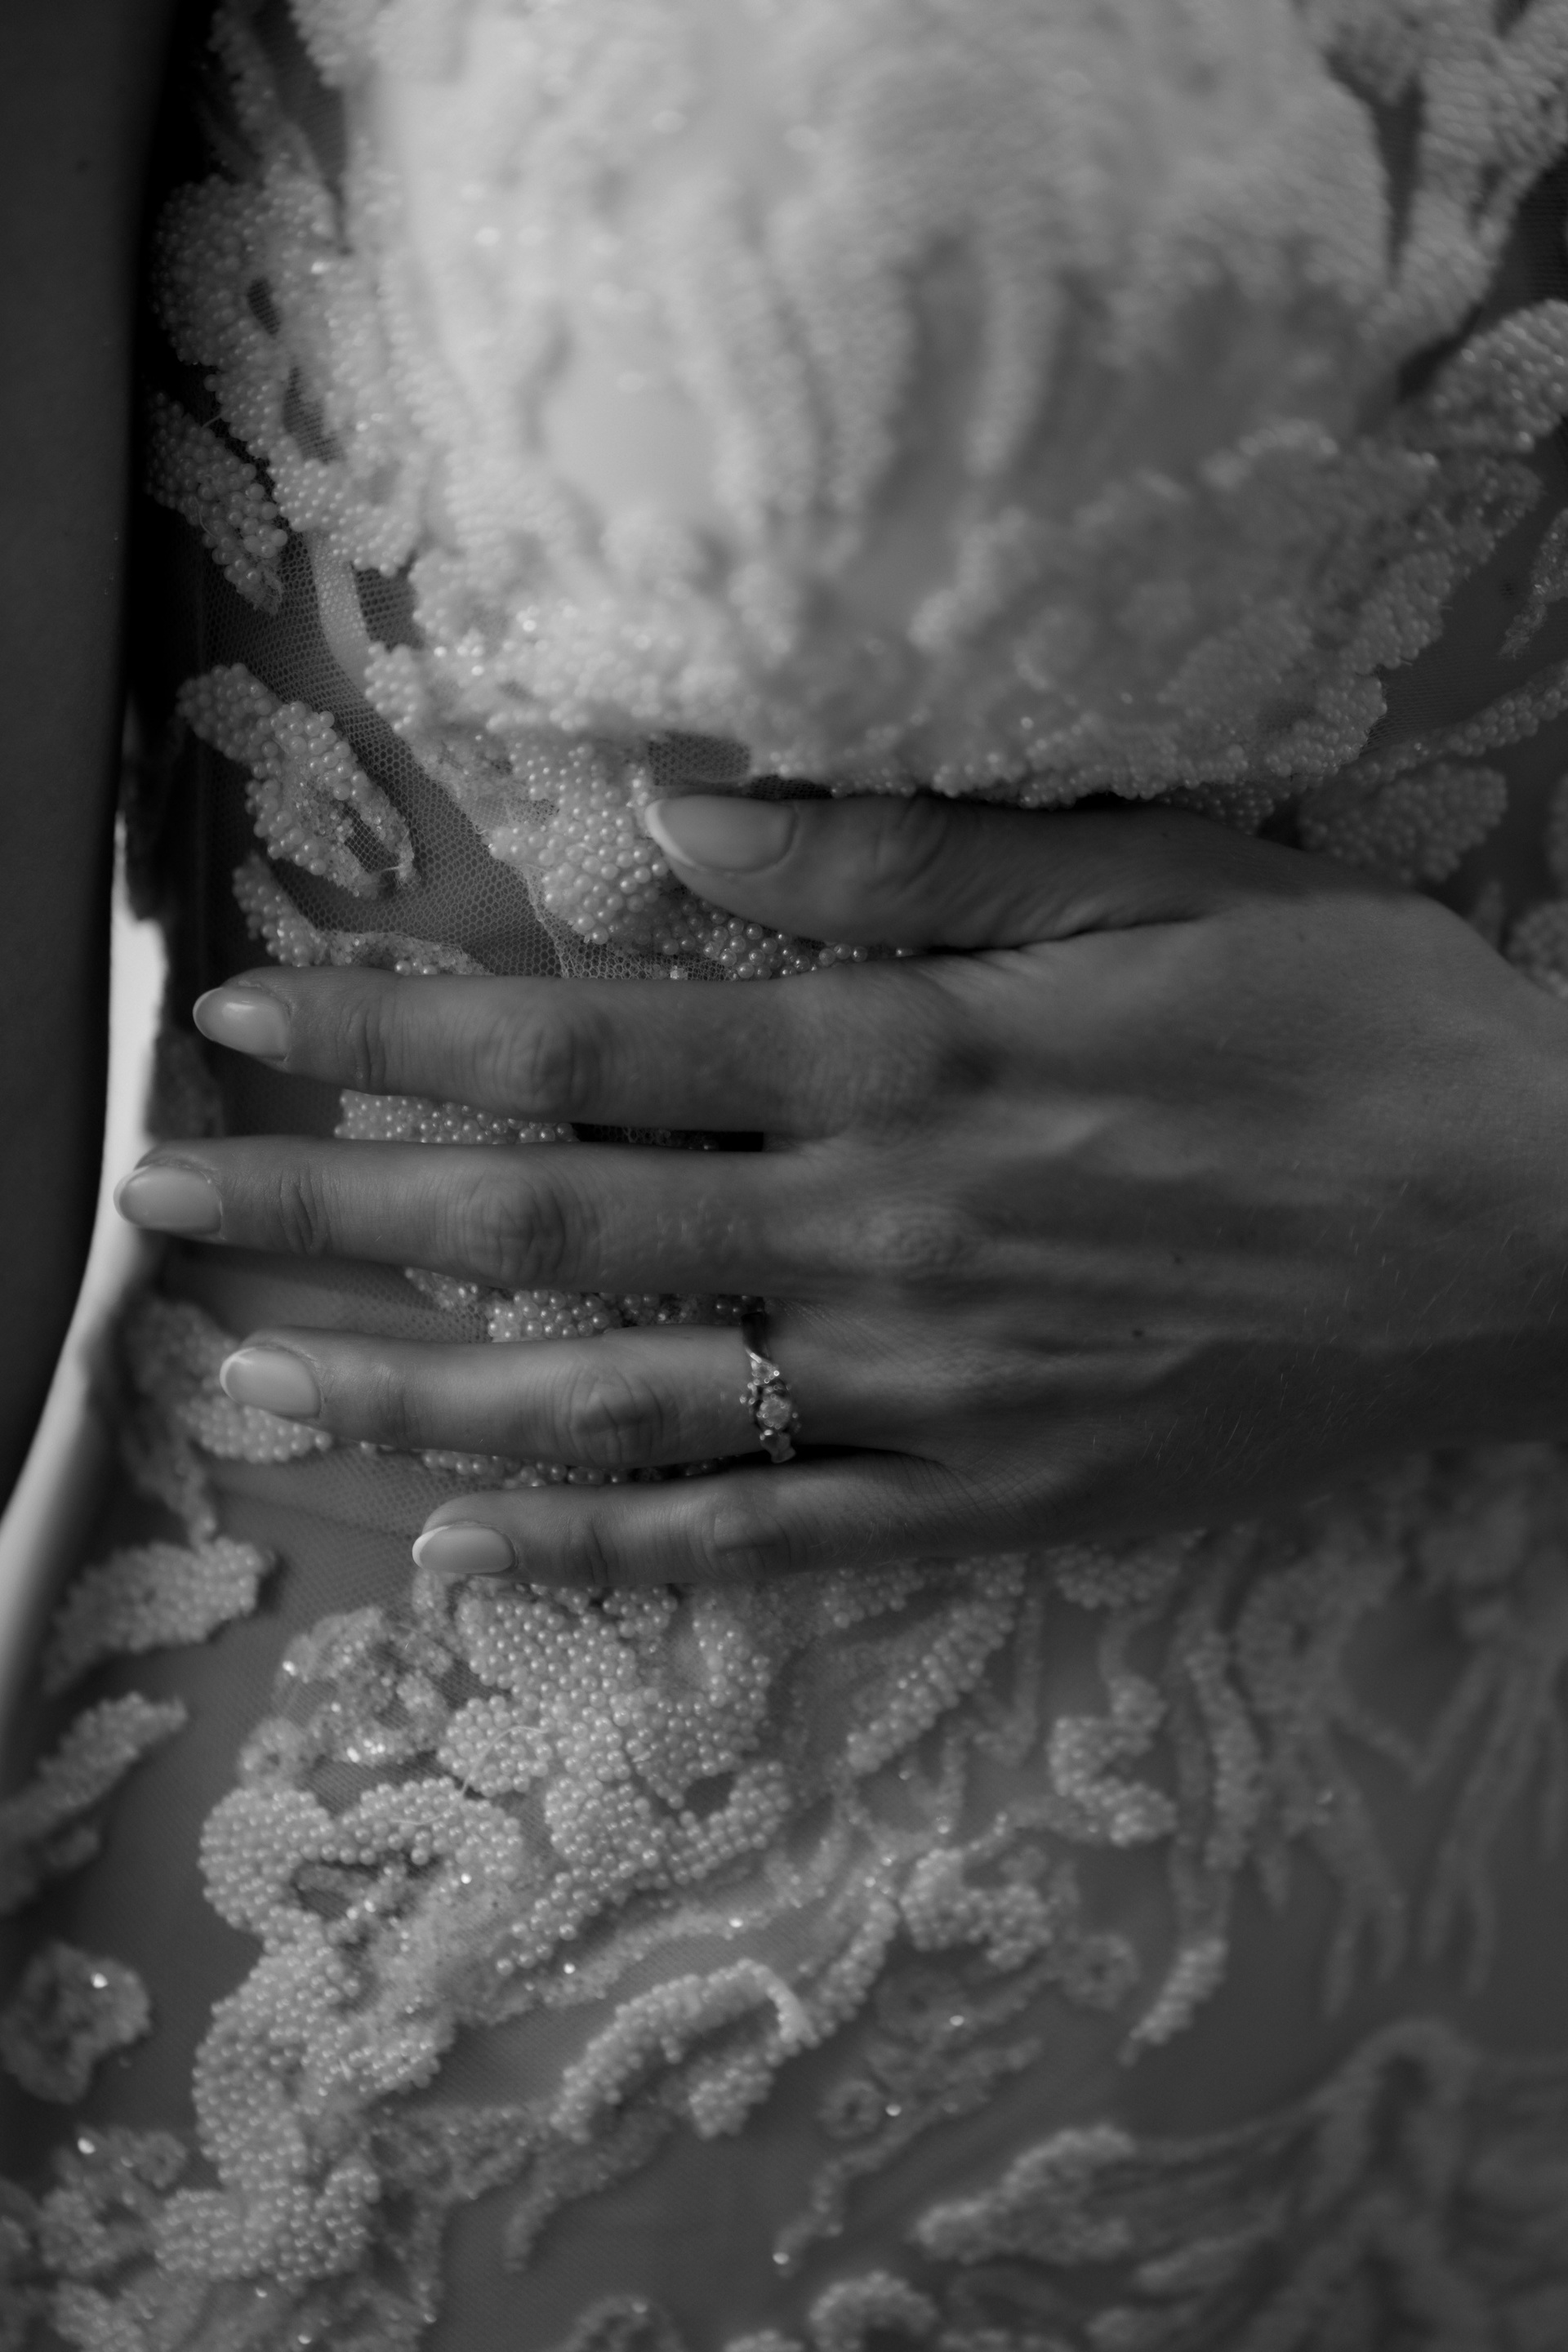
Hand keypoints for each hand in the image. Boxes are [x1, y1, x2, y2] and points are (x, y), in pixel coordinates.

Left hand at [116, 797, 1567, 1585]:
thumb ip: (909, 858)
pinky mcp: (999, 1503)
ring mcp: (935, 1395)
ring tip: (249, 1393)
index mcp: (920, 1065)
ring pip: (621, 1405)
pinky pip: (772, 1542)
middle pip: (553, 1231)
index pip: (593, 1046)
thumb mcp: (1161, 880)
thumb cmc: (1361, 1031)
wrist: (1543, 1233)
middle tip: (161, 1218)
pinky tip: (471, 1544)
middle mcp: (889, 1241)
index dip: (400, 1034)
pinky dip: (614, 1546)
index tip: (248, 1025)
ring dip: (416, 1398)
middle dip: (333, 1217)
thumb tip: (686, 820)